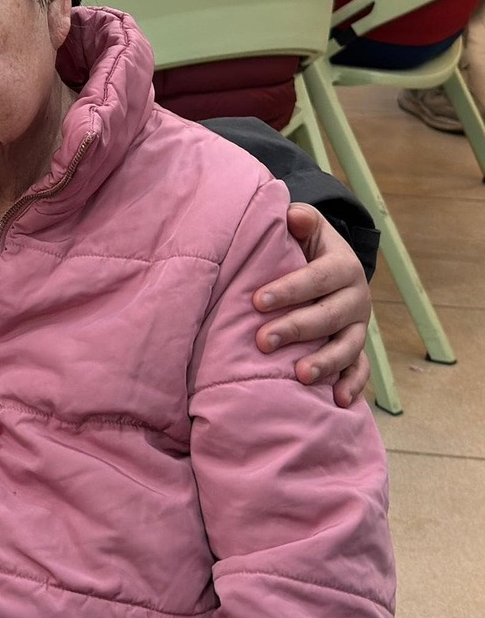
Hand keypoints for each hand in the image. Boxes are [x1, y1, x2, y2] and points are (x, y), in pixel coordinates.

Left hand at [255, 203, 372, 407]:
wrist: (331, 269)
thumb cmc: (305, 249)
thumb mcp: (307, 229)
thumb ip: (300, 220)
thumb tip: (293, 215)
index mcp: (343, 267)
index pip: (317, 278)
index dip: (289, 289)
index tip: (257, 301)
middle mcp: (356, 299)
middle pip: (329, 316)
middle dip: (296, 329)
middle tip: (263, 341)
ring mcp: (357, 327)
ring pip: (347, 347)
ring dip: (325, 362)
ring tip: (300, 375)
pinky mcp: (356, 349)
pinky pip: (359, 370)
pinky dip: (352, 386)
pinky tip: (337, 402)